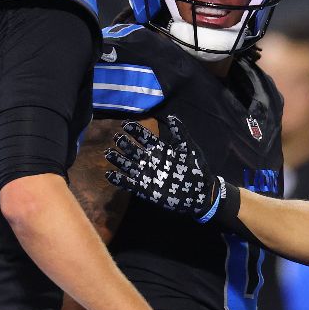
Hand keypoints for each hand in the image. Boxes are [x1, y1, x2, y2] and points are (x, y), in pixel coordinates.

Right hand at [104, 116, 223, 220]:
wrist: (200, 192)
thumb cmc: (196, 168)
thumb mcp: (189, 148)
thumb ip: (180, 132)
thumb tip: (170, 117)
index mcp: (160, 149)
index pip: (144, 137)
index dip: (135, 130)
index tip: (125, 123)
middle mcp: (151, 160)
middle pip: (133, 150)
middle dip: (124, 144)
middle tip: (116, 138)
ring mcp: (147, 174)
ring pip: (128, 165)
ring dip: (118, 160)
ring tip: (108, 153)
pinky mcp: (145, 189)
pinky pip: (128, 183)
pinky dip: (119, 180)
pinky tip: (110, 175)